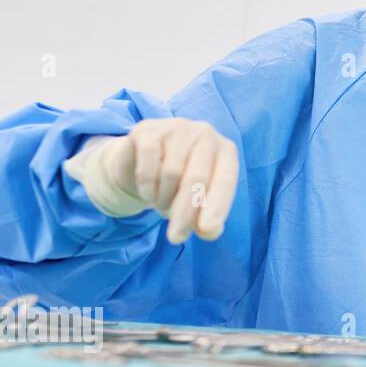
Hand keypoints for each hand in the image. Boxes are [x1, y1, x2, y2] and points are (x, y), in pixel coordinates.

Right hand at [104, 118, 239, 243]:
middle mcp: (205, 134)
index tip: (208, 231)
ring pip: (171, 173)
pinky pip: (147, 166)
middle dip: (185, 213)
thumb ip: (206, 218)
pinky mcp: (147, 131)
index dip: (217, 207)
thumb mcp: (196, 200)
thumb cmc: (178, 182)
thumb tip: (210, 233)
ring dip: (162, 199)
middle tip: (176, 238)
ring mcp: (176, 128)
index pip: (225, 181)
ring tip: (160, 203)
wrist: (139, 159)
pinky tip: (147, 190)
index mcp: (225, 151)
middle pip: (196, 179)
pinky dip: (146, 187)